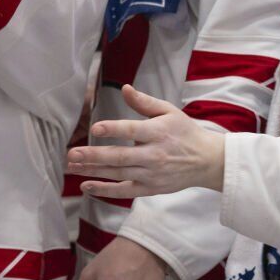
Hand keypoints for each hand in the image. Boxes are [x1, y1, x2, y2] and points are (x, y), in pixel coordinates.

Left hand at [66, 84, 226, 198]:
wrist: (208, 161)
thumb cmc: (184, 132)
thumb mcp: (169, 111)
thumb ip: (144, 102)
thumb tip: (124, 88)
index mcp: (158, 132)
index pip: (132, 130)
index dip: (113, 129)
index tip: (95, 128)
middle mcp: (154, 155)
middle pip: (120, 156)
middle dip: (94, 156)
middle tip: (72, 154)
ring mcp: (152, 174)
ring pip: (118, 174)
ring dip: (93, 171)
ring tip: (71, 166)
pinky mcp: (150, 188)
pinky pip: (125, 191)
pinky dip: (105, 190)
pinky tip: (86, 186)